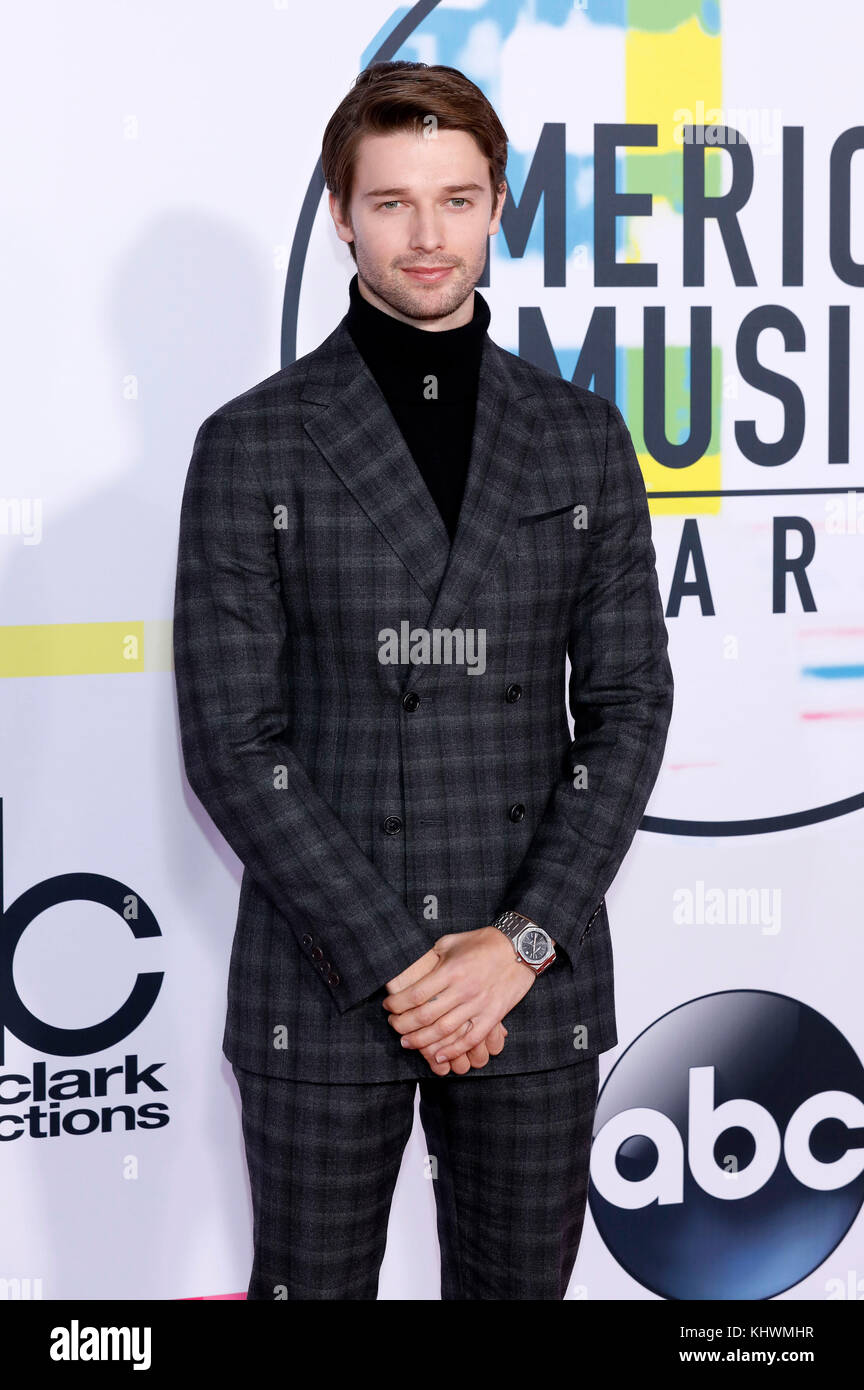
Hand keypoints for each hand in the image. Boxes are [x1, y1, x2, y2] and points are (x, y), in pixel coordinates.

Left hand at [383, 926, 534, 1064]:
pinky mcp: (493, 1015)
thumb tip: (408, 970)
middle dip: (403, 1025)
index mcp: (450, 970)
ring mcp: (479, 1005)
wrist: (520, 947)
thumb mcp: (451, 941)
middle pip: (425, 1016)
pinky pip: (471, 1039)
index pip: (415, 994)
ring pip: (445, 1031)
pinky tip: (439, 1056)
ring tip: (407, 1043)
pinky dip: (453, 1051)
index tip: (388, 1006)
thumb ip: (430, 957)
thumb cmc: (483, 942)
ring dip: (422, 1041)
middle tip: (394, 1026)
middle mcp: (463, 989)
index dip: (397, 1004)